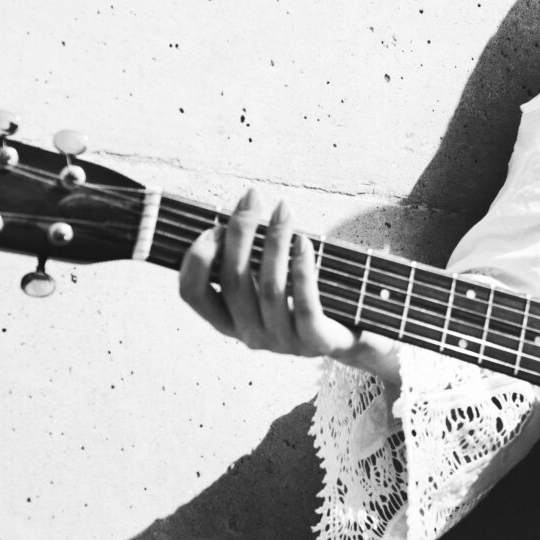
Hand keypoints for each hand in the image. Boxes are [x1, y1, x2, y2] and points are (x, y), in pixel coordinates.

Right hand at [177, 188, 399, 383]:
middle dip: (240, 233)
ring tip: (283, 210)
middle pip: (234, 280)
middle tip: (252, 198)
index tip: (215, 223)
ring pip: (269, 288)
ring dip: (274, 242)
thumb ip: (245, 258)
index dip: (198, 256)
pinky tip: (304, 241)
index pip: (192, 292)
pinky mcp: (313, 341)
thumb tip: (236, 211)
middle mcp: (248, 335)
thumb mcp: (264, 281)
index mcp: (227, 320)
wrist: (348, 335)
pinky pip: (304, 303)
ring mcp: (281, 341)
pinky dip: (302, 269)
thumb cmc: (300, 297)